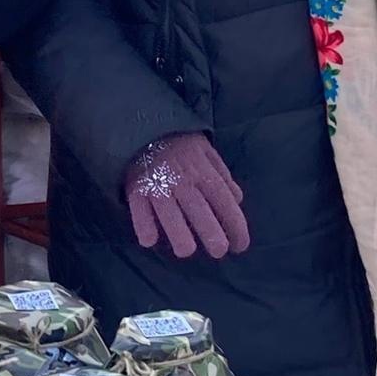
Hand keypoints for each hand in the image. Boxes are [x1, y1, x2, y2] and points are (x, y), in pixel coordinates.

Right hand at [124, 133, 249, 259]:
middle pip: (199, 209)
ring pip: (169, 211)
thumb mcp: (207, 151)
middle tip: (219, 251)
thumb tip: (237, 199)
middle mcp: (183, 181)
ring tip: (186, 251)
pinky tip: (148, 241)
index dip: (235, 225)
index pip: (224, 202)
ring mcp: (158, 185)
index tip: (240, 246)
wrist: (144, 124)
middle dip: (210, 231)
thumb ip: (222, 175)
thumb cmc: (179, 141)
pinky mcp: (136, 188)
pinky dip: (142, 223)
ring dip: (177, 232)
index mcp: (204, 172)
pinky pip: (139, 208)